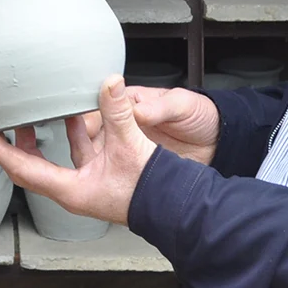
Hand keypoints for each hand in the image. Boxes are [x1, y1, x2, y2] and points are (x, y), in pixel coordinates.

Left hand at [0, 77, 160, 226]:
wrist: (175, 208)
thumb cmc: (149, 189)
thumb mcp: (129, 146)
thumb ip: (116, 112)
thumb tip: (109, 81)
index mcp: (70, 190)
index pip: (22, 168)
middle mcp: (72, 191)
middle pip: (30, 167)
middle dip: (13, 144)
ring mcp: (86, 186)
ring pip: (53, 160)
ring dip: (41, 138)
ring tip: (32, 114)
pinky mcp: (100, 179)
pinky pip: (76, 155)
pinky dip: (70, 136)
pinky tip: (74, 117)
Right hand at [64, 85, 220, 166]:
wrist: (219, 141)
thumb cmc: (200, 115)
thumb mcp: (182, 105)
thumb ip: (159, 107)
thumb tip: (136, 111)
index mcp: (131, 103)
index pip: (98, 108)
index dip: (83, 118)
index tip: (73, 127)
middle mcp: (125, 127)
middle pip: (91, 134)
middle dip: (77, 143)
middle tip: (69, 153)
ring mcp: (129, 149)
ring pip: (98, 156)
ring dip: (88, 164)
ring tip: (77, 171)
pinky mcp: (137, 168)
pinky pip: (114, 173)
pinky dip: (104, 179)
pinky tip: (98, 183)